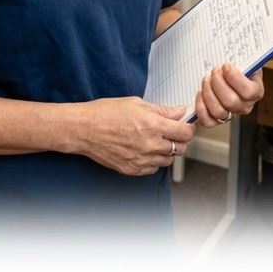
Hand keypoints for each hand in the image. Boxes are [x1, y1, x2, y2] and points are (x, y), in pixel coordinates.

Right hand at [76, 97, 194, 176]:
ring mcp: (142, 159)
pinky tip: (145, 149)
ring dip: (167, 150)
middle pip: (180, 148)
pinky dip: (154, 160)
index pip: (185, 132)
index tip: (186, 125)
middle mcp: (149, 144)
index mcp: (152, 124)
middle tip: (171, 131)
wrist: (84, 129)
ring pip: (168, 160)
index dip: (189, 128)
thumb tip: (179, 111)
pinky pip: (154, 168)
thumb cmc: (105, 113)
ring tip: (155, 139)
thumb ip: (161, 109)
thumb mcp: (135, 103)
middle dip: (179, 139)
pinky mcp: (133, 170)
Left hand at [194, 64, 263, 129]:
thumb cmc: (237, 66)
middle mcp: (245, 106)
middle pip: (231, 102)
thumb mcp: (246, 58)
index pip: (248, 91)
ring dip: (208, 92)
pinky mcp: (216, 119)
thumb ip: (251, 57)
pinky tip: (201, 93)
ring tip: (207, 79)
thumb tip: (264, 49)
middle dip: (218, 83)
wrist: (227, 73)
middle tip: (214, 70)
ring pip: (219, 112)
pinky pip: (208, 121)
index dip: (234, 78)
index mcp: (256, 92)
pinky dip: (201, 107)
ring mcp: (231, 114)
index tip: (226, 65)